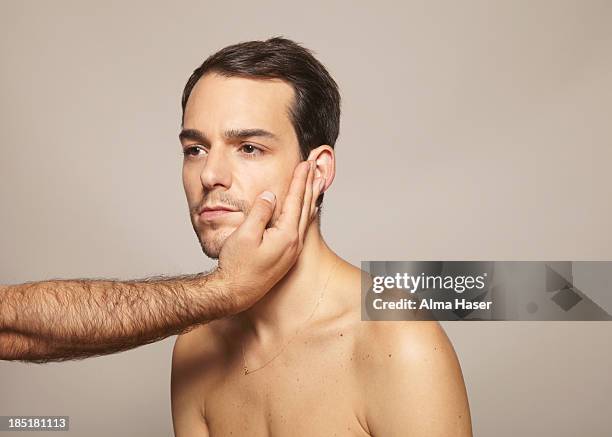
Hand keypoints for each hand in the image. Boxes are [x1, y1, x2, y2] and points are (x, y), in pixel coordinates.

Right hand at [216, 159, 322, 312]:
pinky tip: (308, 209)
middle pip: (305, 206)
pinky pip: (300, 227)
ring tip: (317, 182)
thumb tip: (270, 195)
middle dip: (310, 184)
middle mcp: (294, 243)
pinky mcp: (286, 256)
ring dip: (311, 196)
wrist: (234, 293)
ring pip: (305, 216)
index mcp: (286, 236)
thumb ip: (260, 212)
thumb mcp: (245, 235)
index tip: (305, 163)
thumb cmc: (237, 266)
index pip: (295, 200)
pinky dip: (306, 212)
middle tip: (315, 165)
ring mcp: (292, 251)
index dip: (300, 180)